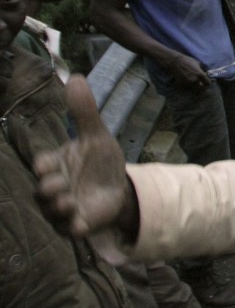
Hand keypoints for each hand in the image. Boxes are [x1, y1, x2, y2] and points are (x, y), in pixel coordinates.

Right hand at [34, 75, 130, 237]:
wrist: (119, 187)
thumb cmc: (100, 161)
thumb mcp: (96, 136)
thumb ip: (84, 112)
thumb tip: (75, 77)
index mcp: (56, 165)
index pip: (42, 165)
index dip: (43, 165)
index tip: (47, 164)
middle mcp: (54, 188)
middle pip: (42, 190)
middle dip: (49, 188)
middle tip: (61, 185)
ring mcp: (63, 208)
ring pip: (52, 211)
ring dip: (58, 207)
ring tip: (70, 201)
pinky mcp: (76, 224)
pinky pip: (69, 229)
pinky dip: (72, 226)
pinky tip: (80, 223)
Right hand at [164, 53, 210, 87]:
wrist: (175, 62)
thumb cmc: (187, 61)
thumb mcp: (198, 63)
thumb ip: (202, 70)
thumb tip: (206, 74)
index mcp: (200, 74)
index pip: (207, 83)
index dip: (207, 83)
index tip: (205, 82)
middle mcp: (195, 80)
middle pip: (201, 89)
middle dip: (201, 87)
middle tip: (200, 84)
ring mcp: (188, 83)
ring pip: (193, 89)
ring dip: (194, 87)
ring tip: (192, 82)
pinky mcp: (181, 85)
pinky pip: (186, 88)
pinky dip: (187, 86)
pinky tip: (185, 81)